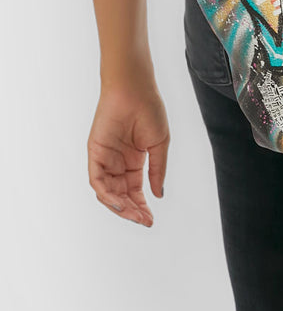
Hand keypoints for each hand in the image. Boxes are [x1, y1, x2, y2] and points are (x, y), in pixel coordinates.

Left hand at [87, 72, 169, 226]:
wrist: (136, 89)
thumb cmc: (150, 110)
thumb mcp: (159, 145)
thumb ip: (157, 170)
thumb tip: (159, 194)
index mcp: (133, 160)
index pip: (134, 190)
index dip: (141, 206)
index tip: (150, 219)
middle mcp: (117, 162)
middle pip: (121, 195)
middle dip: (132, 210)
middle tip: (144, 220)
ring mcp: (105, 158)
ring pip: (107, 192)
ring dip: (120, 206)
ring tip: (134, 214)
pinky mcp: (95, 153)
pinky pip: (97, 180)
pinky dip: (106, 194)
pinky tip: (120, 202)